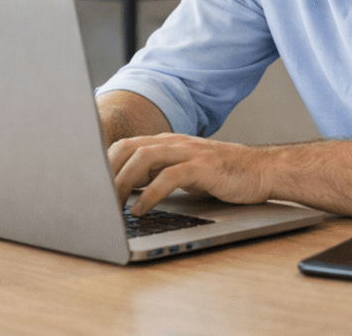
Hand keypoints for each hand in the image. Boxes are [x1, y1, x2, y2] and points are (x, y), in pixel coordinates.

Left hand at [108, 133, 272, 215]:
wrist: (263, 171)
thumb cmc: (225, 175)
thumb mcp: (187, 171)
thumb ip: (160, 175)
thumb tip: (128, 193)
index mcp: (168, 142)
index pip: (125, 145)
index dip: (102, 163)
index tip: (88, 186)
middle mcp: (175, 142)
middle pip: (127, 147)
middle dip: (105, 172)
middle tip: (94, 199)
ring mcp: (189, 152)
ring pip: (143, 158)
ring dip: (121, 182)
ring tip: (111, 206)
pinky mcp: (203, 167)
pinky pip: (169, 176)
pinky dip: (149, 194)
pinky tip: (140, 210)